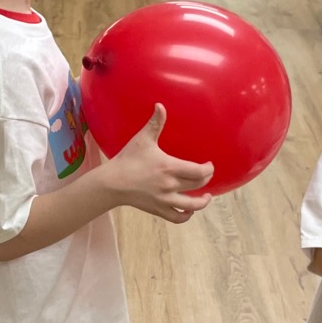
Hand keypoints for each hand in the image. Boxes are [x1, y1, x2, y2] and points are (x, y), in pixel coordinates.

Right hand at [103, 104, 212, 222]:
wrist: (112, 182)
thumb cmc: (127, 159)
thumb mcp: (142, 139)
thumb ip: (155, 123)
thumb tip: (160, 105)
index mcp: (169, 167)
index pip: (199, 172)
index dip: (209, 169)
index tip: (210, 165)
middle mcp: (170, 185)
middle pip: (198, 185)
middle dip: (207, 180)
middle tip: (207, 174)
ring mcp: (165, 200)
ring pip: (191, 206)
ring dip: (202, 202)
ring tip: (207, 197)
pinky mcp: (158, 209)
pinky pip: (177, 217)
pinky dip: (186, 215)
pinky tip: (189, 210)